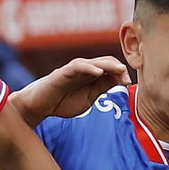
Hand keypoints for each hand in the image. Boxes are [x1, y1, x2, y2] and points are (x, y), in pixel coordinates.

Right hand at [13, 56, 129, 126]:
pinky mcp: (63, 73)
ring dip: (108, 65)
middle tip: (127, 78)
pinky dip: (89, 68)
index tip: (128, 83)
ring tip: (119, 70)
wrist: (40, 107)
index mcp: (91, 77)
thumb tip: (119, 80)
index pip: (110, 69)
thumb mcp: (88, 99)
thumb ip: (101, 89)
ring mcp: (73, 70)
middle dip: (118, 68)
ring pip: (94, 62)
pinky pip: (78, 67)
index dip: (121, 74)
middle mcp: (84, 70)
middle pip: (105, 62)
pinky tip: (99, 72)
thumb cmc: (62, 103)